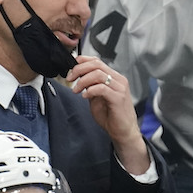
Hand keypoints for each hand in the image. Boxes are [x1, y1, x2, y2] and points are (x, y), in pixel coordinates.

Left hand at [66, 55, 149, 173]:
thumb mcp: (96, 97)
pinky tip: (84, 96)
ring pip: (98, 74)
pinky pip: (101, 88)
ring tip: (76, 90)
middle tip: (69, 79)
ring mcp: (120, 88)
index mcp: (114, 77)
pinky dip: (90, 90)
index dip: (82, 61)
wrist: (123, 131)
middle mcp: (118, 80)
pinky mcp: (118, 98)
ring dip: (83, 81)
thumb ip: (90, 86)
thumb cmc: (111, 116)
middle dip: (79, 69)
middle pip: (96, 64)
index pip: (97, 61)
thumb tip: (79, 77)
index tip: (71, 68)